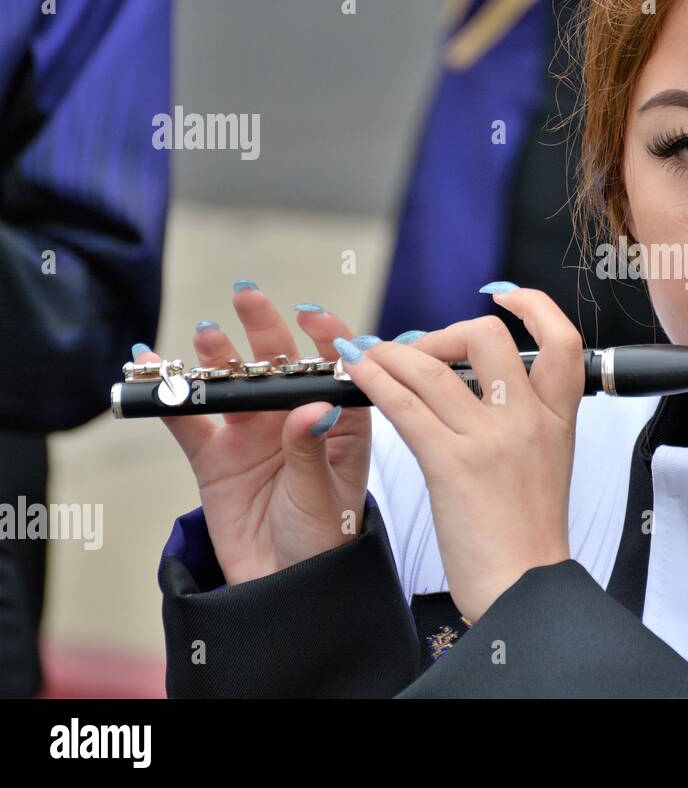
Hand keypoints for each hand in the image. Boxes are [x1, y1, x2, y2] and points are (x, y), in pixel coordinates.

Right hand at [138, 287, 370, 583]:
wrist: (284, 589)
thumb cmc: (323, 539)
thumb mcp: (322, 495)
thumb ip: (311, 449)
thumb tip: (310, 405)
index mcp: (339, 422)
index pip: (336, 368)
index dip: (326, 337)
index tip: (312, 314)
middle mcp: (296, 418)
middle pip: (280, 364)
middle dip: (265, 328)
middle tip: (248, 296)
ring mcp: (253, 434)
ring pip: (234, 384)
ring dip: (219, 357)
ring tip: (209, 337)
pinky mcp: (214, 456)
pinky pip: (188, 418)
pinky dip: (169, 394)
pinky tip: (150, 365)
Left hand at [335, 287, 582, 622]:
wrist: (524, 588)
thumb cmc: (528, 535)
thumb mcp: (547, 464)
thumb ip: (526, 421)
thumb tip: (486, 386)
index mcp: (557, 419)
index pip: (561, 340)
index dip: (533, 306)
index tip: (502, 298)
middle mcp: (528, 420)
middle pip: (487, 336)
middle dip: (442, 333)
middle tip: (418, 353)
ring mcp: (491, 439)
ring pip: (431, 367)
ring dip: (389, 353)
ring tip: (365, 355)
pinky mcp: (452, 463)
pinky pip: (405, 404)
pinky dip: (374, 379)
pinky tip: (356, 373)